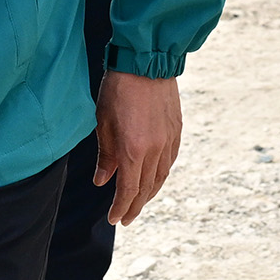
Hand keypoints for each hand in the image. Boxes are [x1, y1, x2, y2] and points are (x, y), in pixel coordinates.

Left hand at [93, 70, 182, 225]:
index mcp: (134, 150)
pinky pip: (170, 161)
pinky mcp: (176, 130)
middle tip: (125, 218)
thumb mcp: (103, 123)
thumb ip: (106, 156)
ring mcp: (169, 140)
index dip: (120, 208)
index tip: (114, 218)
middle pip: (146, 189)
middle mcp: (155, 150)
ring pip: (161, 177)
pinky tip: (154, 178)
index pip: (129, 191)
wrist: (146, 61)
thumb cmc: (119, 89)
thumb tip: (103, 181)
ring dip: (149, 193)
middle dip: (134, 206)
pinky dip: (161, 175)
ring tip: (138, 202)